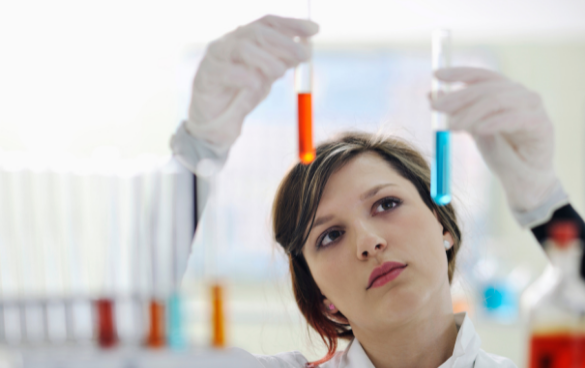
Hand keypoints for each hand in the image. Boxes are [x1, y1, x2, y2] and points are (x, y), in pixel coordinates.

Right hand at [187, 15, 318, 153]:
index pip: (269, 22)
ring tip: (280, 73)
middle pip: (257, 31)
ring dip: (265, 58)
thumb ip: (283, 62)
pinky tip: (255, 84)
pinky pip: (225, 71)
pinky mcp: (206, 77)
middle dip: (284, 41)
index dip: (292, 24)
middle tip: (304, 56)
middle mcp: (229, 43)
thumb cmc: (240, 96)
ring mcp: (216, 58)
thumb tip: (306, 48)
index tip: (315, 29)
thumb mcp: (266, 77)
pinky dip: (243, 76)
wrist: (215, 123)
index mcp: (245, 39)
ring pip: (241, 46)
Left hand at [431, 67, 561, 213]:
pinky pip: (515, 118)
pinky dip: (494, 122)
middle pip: (485, 88)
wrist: (522, 179)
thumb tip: (430, 95)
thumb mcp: (472, 128)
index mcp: (504, 90)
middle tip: (436, 107)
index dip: (458, 73)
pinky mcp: (542, 124)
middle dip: (457, 97)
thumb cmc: (500, 152)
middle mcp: (520, 93)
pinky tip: (478, 129)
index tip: (435, 76)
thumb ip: (456, 111)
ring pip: (496, 101)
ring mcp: (533, 107)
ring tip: (452, 126)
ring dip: (470, 112)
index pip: (480, 75)